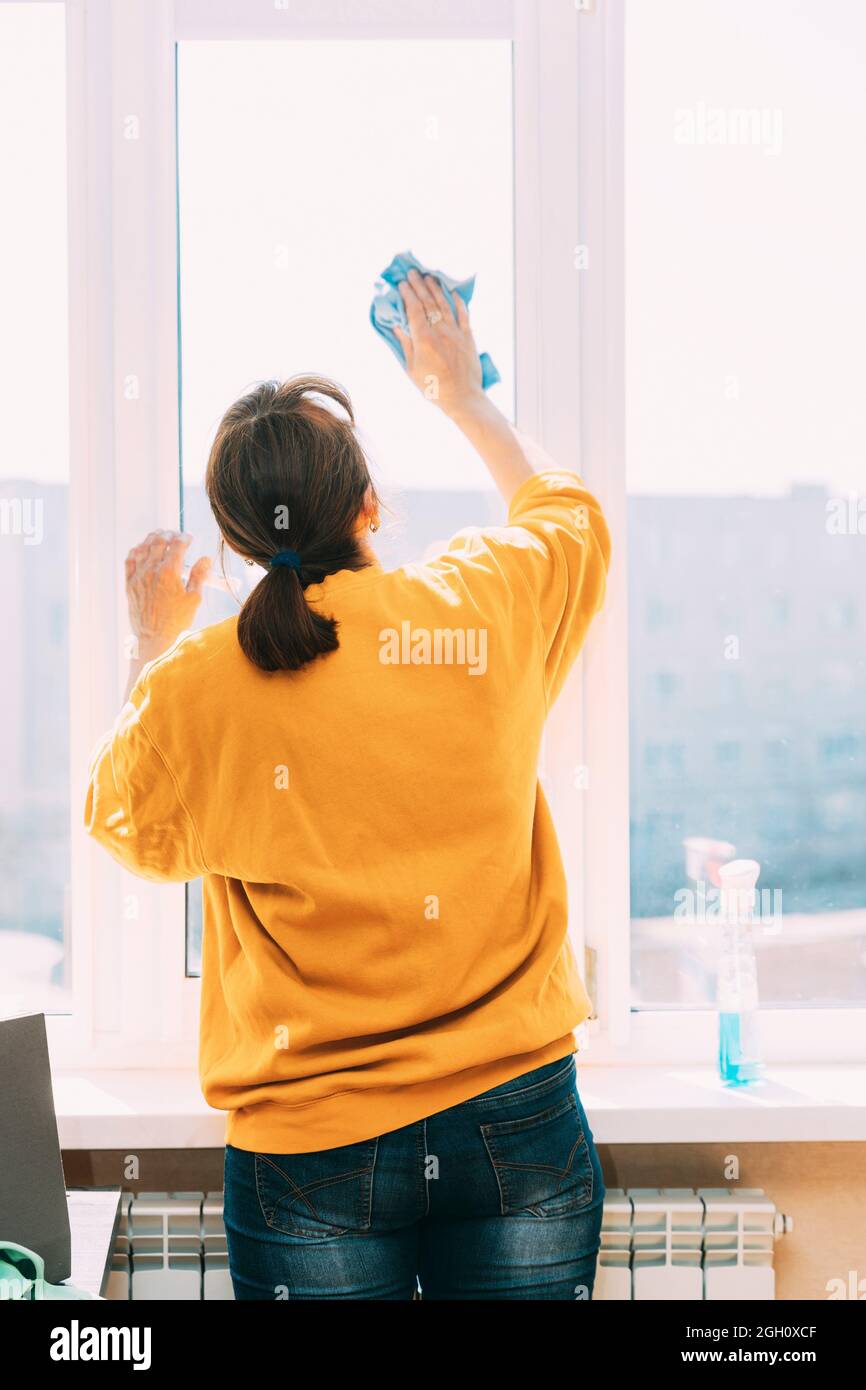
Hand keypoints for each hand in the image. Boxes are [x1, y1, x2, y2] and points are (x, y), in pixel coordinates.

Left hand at [125, 530, 211, 662]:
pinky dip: (136, 550)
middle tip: (175, 534)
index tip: (189, 538)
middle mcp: (152, 570)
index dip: (185, 538)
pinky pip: (130, 560)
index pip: (177, 545)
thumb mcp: (194, 599)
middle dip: (169, 534)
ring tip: (159, 535)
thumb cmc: (177, 621)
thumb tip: (205, 559)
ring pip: (143, 547)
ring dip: (152, 538)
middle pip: (159, 541)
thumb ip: (199, 576)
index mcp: (169, 572)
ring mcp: (138, 576)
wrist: (154, 638)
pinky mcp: (130, 584)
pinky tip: (141, 549)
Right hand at [393, 269, 484, 417]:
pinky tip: (453, 292)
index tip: (402, 284)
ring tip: (429, 277)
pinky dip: (458, 302)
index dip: (407, 294)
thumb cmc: (433, 388)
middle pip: (428, 302)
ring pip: (444, 304)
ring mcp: (455, 333)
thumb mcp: (412, 369)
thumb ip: (406, 345)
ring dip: (436, 289)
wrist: (462, 397)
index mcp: (423, 339)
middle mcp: (440, 331)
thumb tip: (397, 326)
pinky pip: (463, 314)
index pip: (414, 309)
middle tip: (412, 273)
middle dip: (419, 286)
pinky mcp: (468, 337)